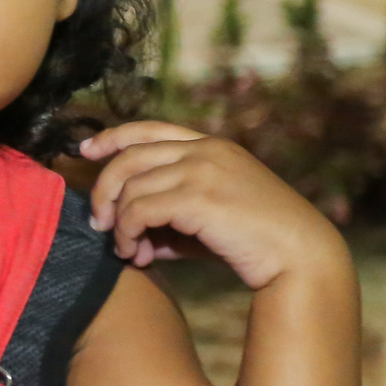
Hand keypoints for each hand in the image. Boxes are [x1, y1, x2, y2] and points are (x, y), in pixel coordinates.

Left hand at [76, 121, 348, 290]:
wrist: (300, 257)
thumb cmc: (256, 243)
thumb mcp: (209, 220)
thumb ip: (171, 217)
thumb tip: (131, 235)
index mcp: (211, 146)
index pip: (149, 128)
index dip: (112, 136)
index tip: (86, 150)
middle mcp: (204, 150)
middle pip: (129, 156)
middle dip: (104, 189)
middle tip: (97, 223)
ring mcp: (202, 170)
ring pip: (131, 187)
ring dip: (119, 223)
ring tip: (126, 251)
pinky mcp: (198, 197)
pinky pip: (139, 210)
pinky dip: (128, 234)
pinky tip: (136, 254)